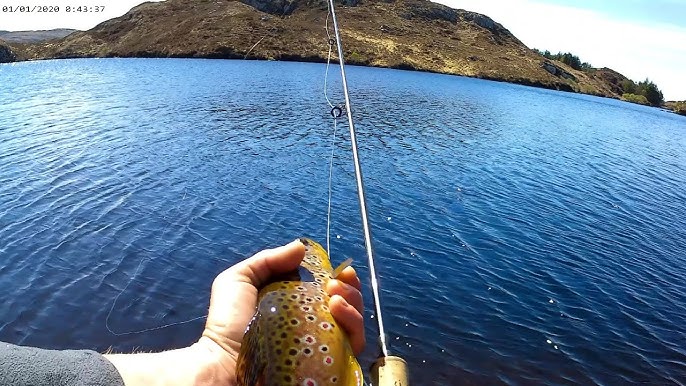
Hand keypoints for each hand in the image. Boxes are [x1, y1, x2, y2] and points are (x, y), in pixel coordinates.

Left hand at [199, 239, 364, 384]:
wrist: (223, 360)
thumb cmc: (228, 320)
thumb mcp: (240, 280)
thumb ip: (268, 260)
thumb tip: (301, 248)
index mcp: (297, 304)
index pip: (329, 290)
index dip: (340, 279)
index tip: (341, 271)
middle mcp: (312, 323)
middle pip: (347, 305)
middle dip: (349, 289)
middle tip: (335, 284)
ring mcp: (321, 344)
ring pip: (353, 324)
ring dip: (352, 304)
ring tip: (334, 298)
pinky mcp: (327, 363)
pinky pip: (351, 346)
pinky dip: (352, 325)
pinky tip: (337, 311)